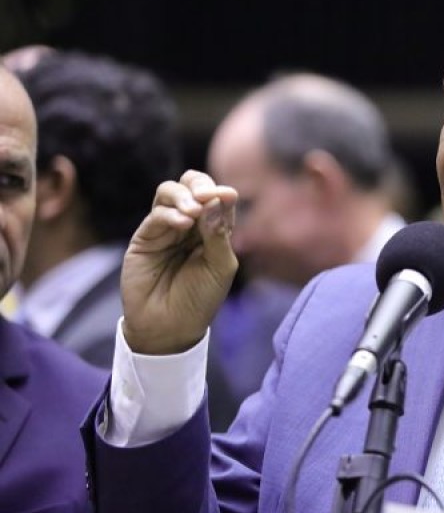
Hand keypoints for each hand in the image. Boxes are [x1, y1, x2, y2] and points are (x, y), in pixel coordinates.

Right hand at [121, 170, 238, 354]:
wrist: (170, 327)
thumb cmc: (200, 299)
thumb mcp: (220, 267)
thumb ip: (219, 234)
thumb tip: (217, 198)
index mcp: (213, 229)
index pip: (217, 198)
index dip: (221, 193)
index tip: (228, 196)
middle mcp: (189, 224)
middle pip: (190, 186)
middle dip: (199, 184)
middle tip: (206, 196)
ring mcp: (165, 229)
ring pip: (168, 193)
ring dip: (183, 196)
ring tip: (193, 211)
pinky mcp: (144, 238)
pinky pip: (155, 216)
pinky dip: (170, 214)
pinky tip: (182, 224)